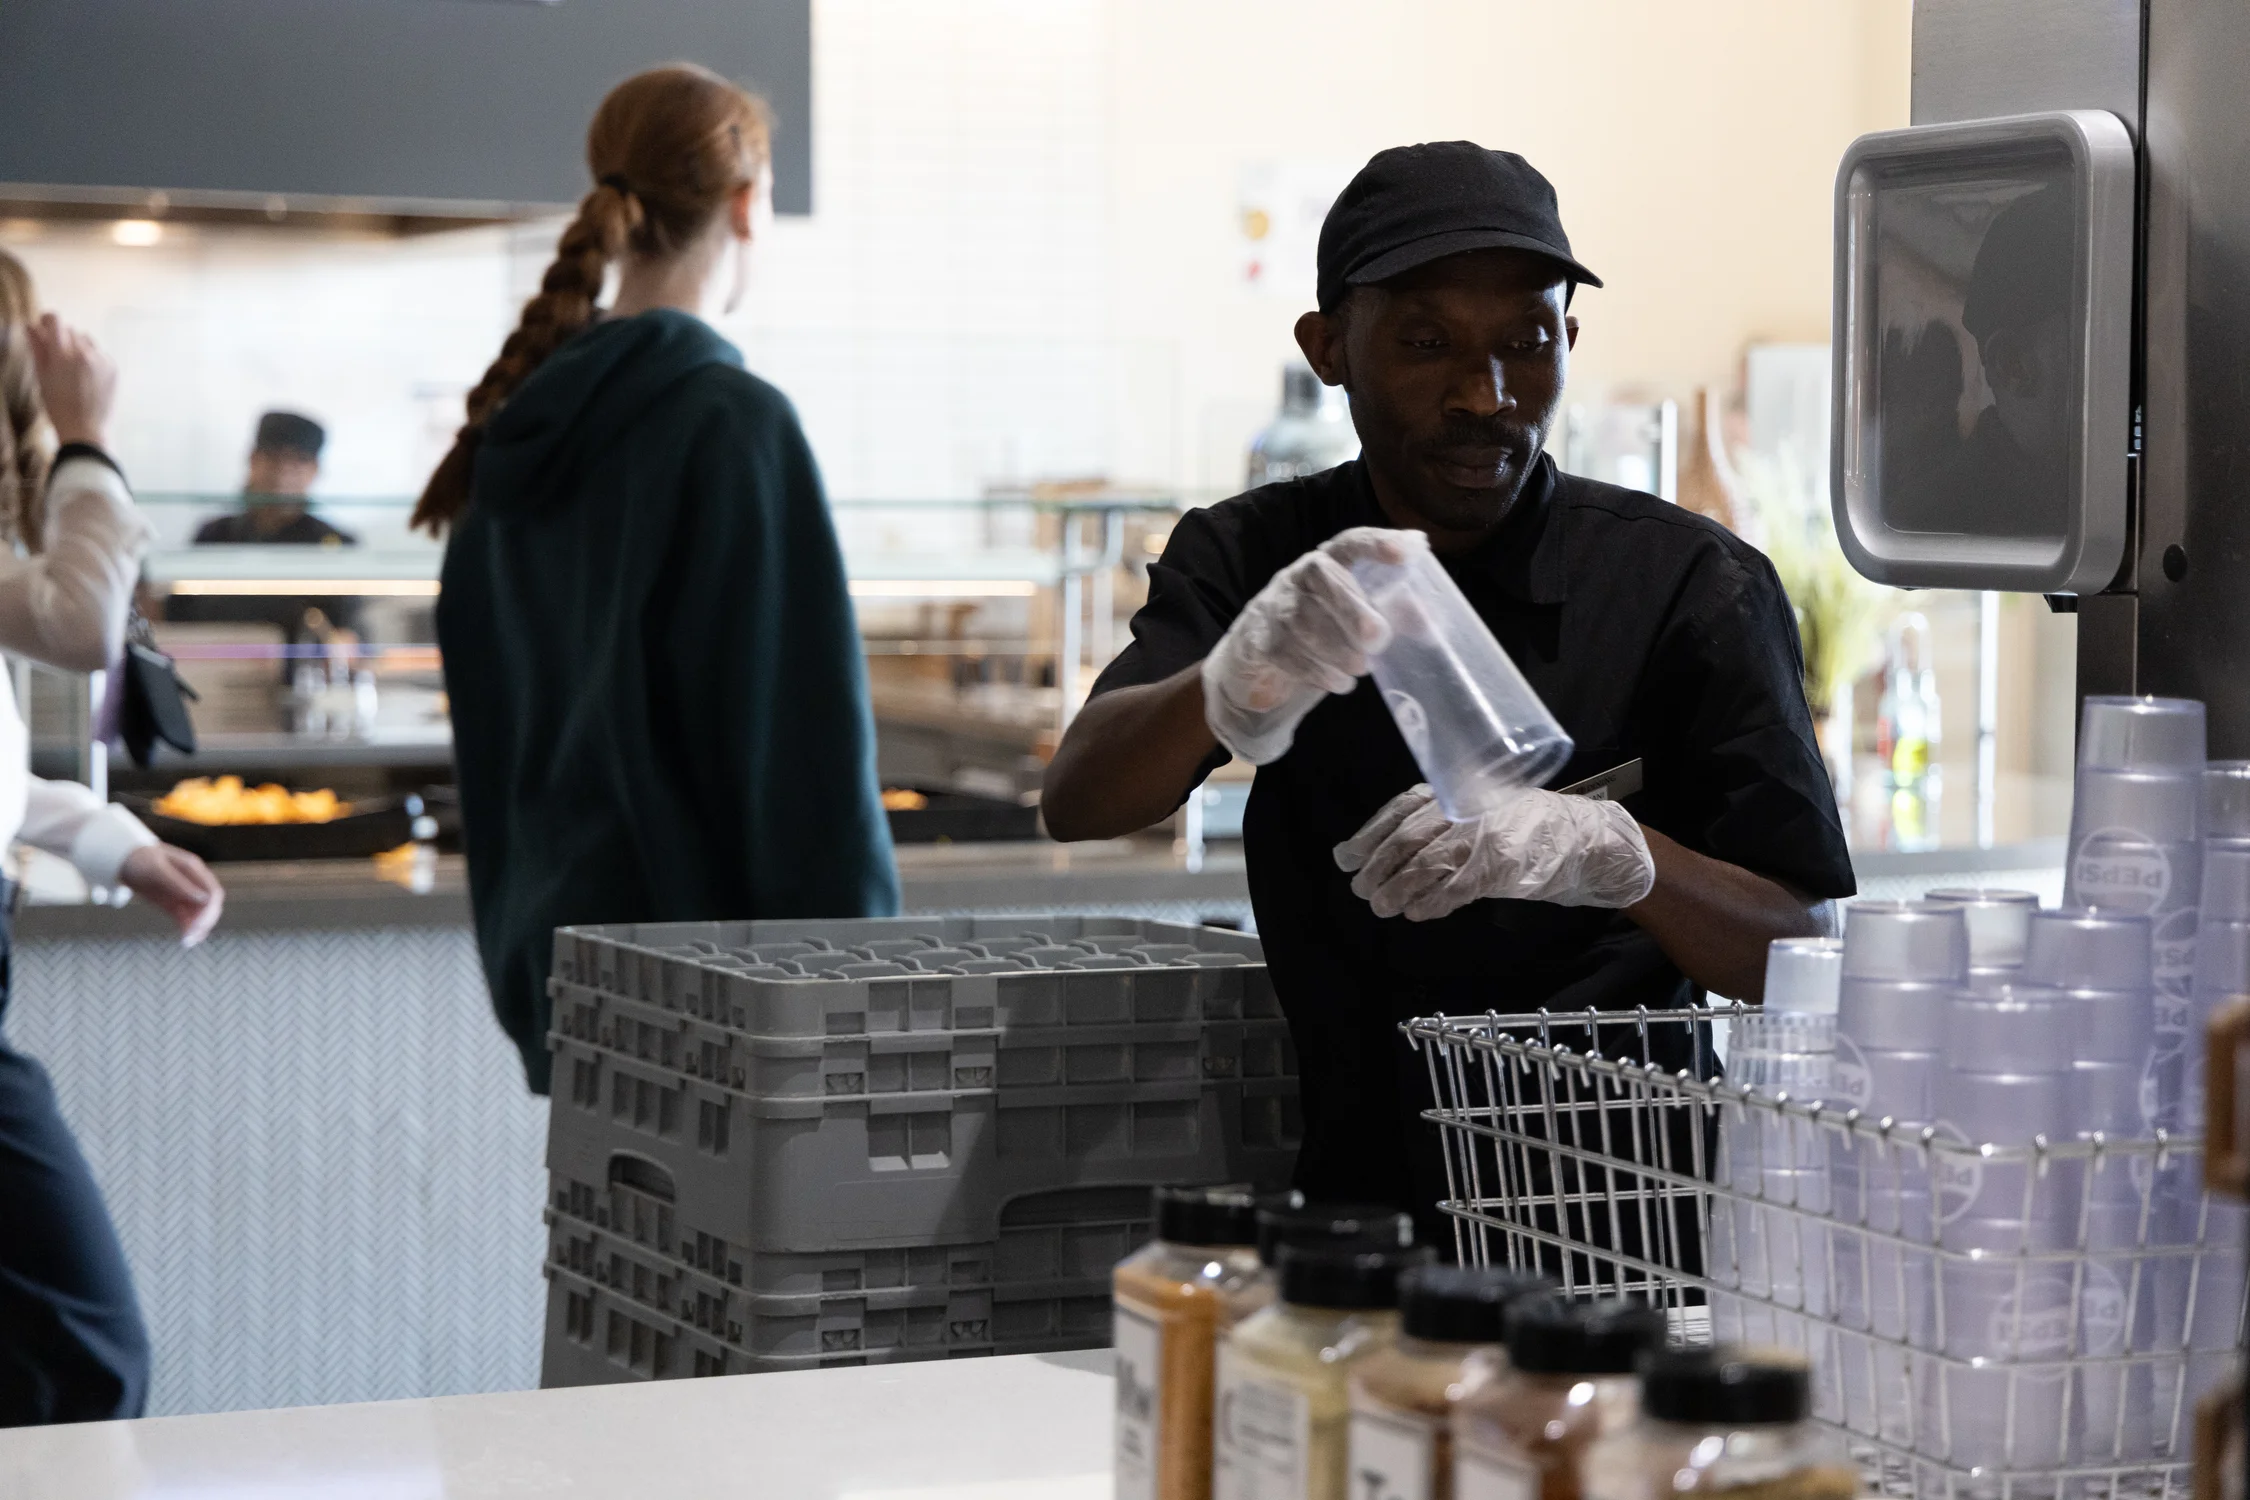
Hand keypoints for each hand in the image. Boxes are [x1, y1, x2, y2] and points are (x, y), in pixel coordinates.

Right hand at [26, 313, 116, 448]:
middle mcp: (85, 353)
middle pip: (70, 329)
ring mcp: (102, 360)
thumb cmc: (57, 405)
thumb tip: (31, 326)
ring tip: (72, 367)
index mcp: (63, 354)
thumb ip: (37, 348)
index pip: (55, 320)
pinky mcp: (114, 367)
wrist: (86, 429)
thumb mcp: (42, 376)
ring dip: (77, 345)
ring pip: (86, 339)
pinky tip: (86, 374)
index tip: (43, 327)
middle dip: (61, 337)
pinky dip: (91, 356)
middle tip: (56, 355)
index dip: (47, 320)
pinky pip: (99, 352)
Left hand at [119, 843, 224, 946]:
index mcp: (194, 870)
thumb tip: (204, 898)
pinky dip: (187, 929)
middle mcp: (193, 882)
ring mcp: (183, 893)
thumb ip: (180, 884)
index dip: (210, 910)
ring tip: (187, 942)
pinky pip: (186, 918)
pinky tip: (185, 939)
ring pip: (199, 914)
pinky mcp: (173, 903)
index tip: (198, 924)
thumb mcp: (157, 870)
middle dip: (204, 922)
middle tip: (192, 937)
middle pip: (210, 906)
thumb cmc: (140, 859)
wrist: (121, 859)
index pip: (213, 892)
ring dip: (197, 929)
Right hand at [1200, 526, 1409, 763]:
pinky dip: (1316, 670)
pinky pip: (1284, 650)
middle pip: (1321, 575)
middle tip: (1378, 638)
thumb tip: (1432, 625)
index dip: (1378, 544)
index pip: (1351, 542)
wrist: (1262, 658)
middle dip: (1351, 607)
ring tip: (1360, 668)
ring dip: (1335, 647)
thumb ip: (1393, 615)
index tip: (1409, 552)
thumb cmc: (1323, 629)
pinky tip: (1338, 683)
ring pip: (1301, 618)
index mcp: (1330, 562)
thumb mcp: (1359, 618)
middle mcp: (1299, 576)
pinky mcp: (1259, 639)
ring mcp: (1275, 605)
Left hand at [1333, 783, 1655, 921]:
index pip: (1400, 809)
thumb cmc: (1524, 827)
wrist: (1582, 838)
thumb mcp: (1479, 809)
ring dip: (1397, 889)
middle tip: (1361, 888)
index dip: (1369, 834)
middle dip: (1377, 866)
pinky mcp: (1500, 866)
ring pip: (1426, 865)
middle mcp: (1467, 808)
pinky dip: (1431, 903)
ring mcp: (1484, 836)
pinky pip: (1455, 888)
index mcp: (1458, 790)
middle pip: (1406, 838)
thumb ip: (1438, 822)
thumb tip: (1382, 850)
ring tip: (1382, 906)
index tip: (1346, 856)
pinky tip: (1417, 913)